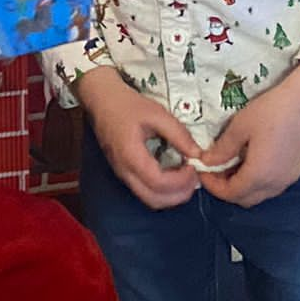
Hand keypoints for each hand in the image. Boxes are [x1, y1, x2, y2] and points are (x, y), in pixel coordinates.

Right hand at [76, 66, 201, 209]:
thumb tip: (197, 154)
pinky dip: (162, 191)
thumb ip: (179, 135)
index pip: (159, 183)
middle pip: (154, 200)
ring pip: (149, 199)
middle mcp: (124, 171)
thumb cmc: (127, 105)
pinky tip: (173, 175)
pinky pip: (144, 191)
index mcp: (131, 156)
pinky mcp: (124, 172)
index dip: (181, 180)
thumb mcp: (157, 114)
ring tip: (186, 177)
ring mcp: (122, 174)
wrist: (102, 100)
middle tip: (194, 177)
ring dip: (171, 196)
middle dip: (179, 195)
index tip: (193, 166)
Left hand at [197, 62, 299, 206]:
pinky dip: (257, 181)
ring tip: (231, 165)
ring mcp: (288, 179)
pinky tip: (251, 162)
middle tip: (214, 170)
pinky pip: (272, 186)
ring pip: (260, 194)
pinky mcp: (295, 171)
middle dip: (227, 188)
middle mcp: (275, 183)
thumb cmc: (272, 111)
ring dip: (243, 186)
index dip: (213, 186)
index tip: (203, 172)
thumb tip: (207, 162)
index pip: (231, 193)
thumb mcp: (240, 127)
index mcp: (259, 175)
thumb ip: (222, 149)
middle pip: (245, 199)